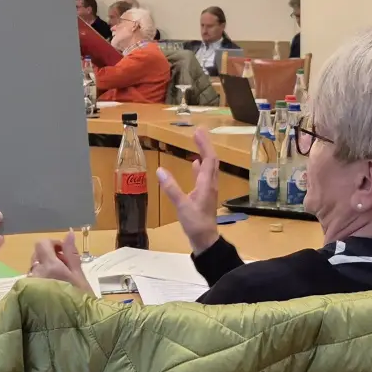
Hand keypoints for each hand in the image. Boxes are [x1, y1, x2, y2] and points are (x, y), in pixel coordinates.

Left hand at [29, 231, 94, 295]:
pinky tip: (52, 290)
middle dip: (48, 256)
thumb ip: (71, 253)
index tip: (63, 253)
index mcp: (50, 266)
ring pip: (34, 268)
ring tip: (58, 280)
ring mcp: (30, 284)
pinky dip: (40, 279)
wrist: (74, 326)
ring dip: (44, 268)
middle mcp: (36, 273)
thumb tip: (68, 233)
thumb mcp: (80, 276)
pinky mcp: (28, 294)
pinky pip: (32, 280)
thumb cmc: (81, 300)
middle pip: (36, 254)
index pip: (42, 244)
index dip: (53, 244)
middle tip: (63, 267)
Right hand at [156, 128, 221, 252]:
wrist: (205, 240)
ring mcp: (208, 190)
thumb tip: (160, 170)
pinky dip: (200, 167)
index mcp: (206, 184)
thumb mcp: (181, 206)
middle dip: (205, 145)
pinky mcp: (204, 196)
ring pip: (209, 167)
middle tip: (198, 132)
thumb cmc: (195, 223)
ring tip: (197, 143)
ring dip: (204, 154)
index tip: (198, 131)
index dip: (204, 144)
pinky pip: (204, 176)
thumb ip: (171, 188)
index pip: (208, 159)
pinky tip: (194, 164)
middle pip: (211, 160)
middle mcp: (210, 184)